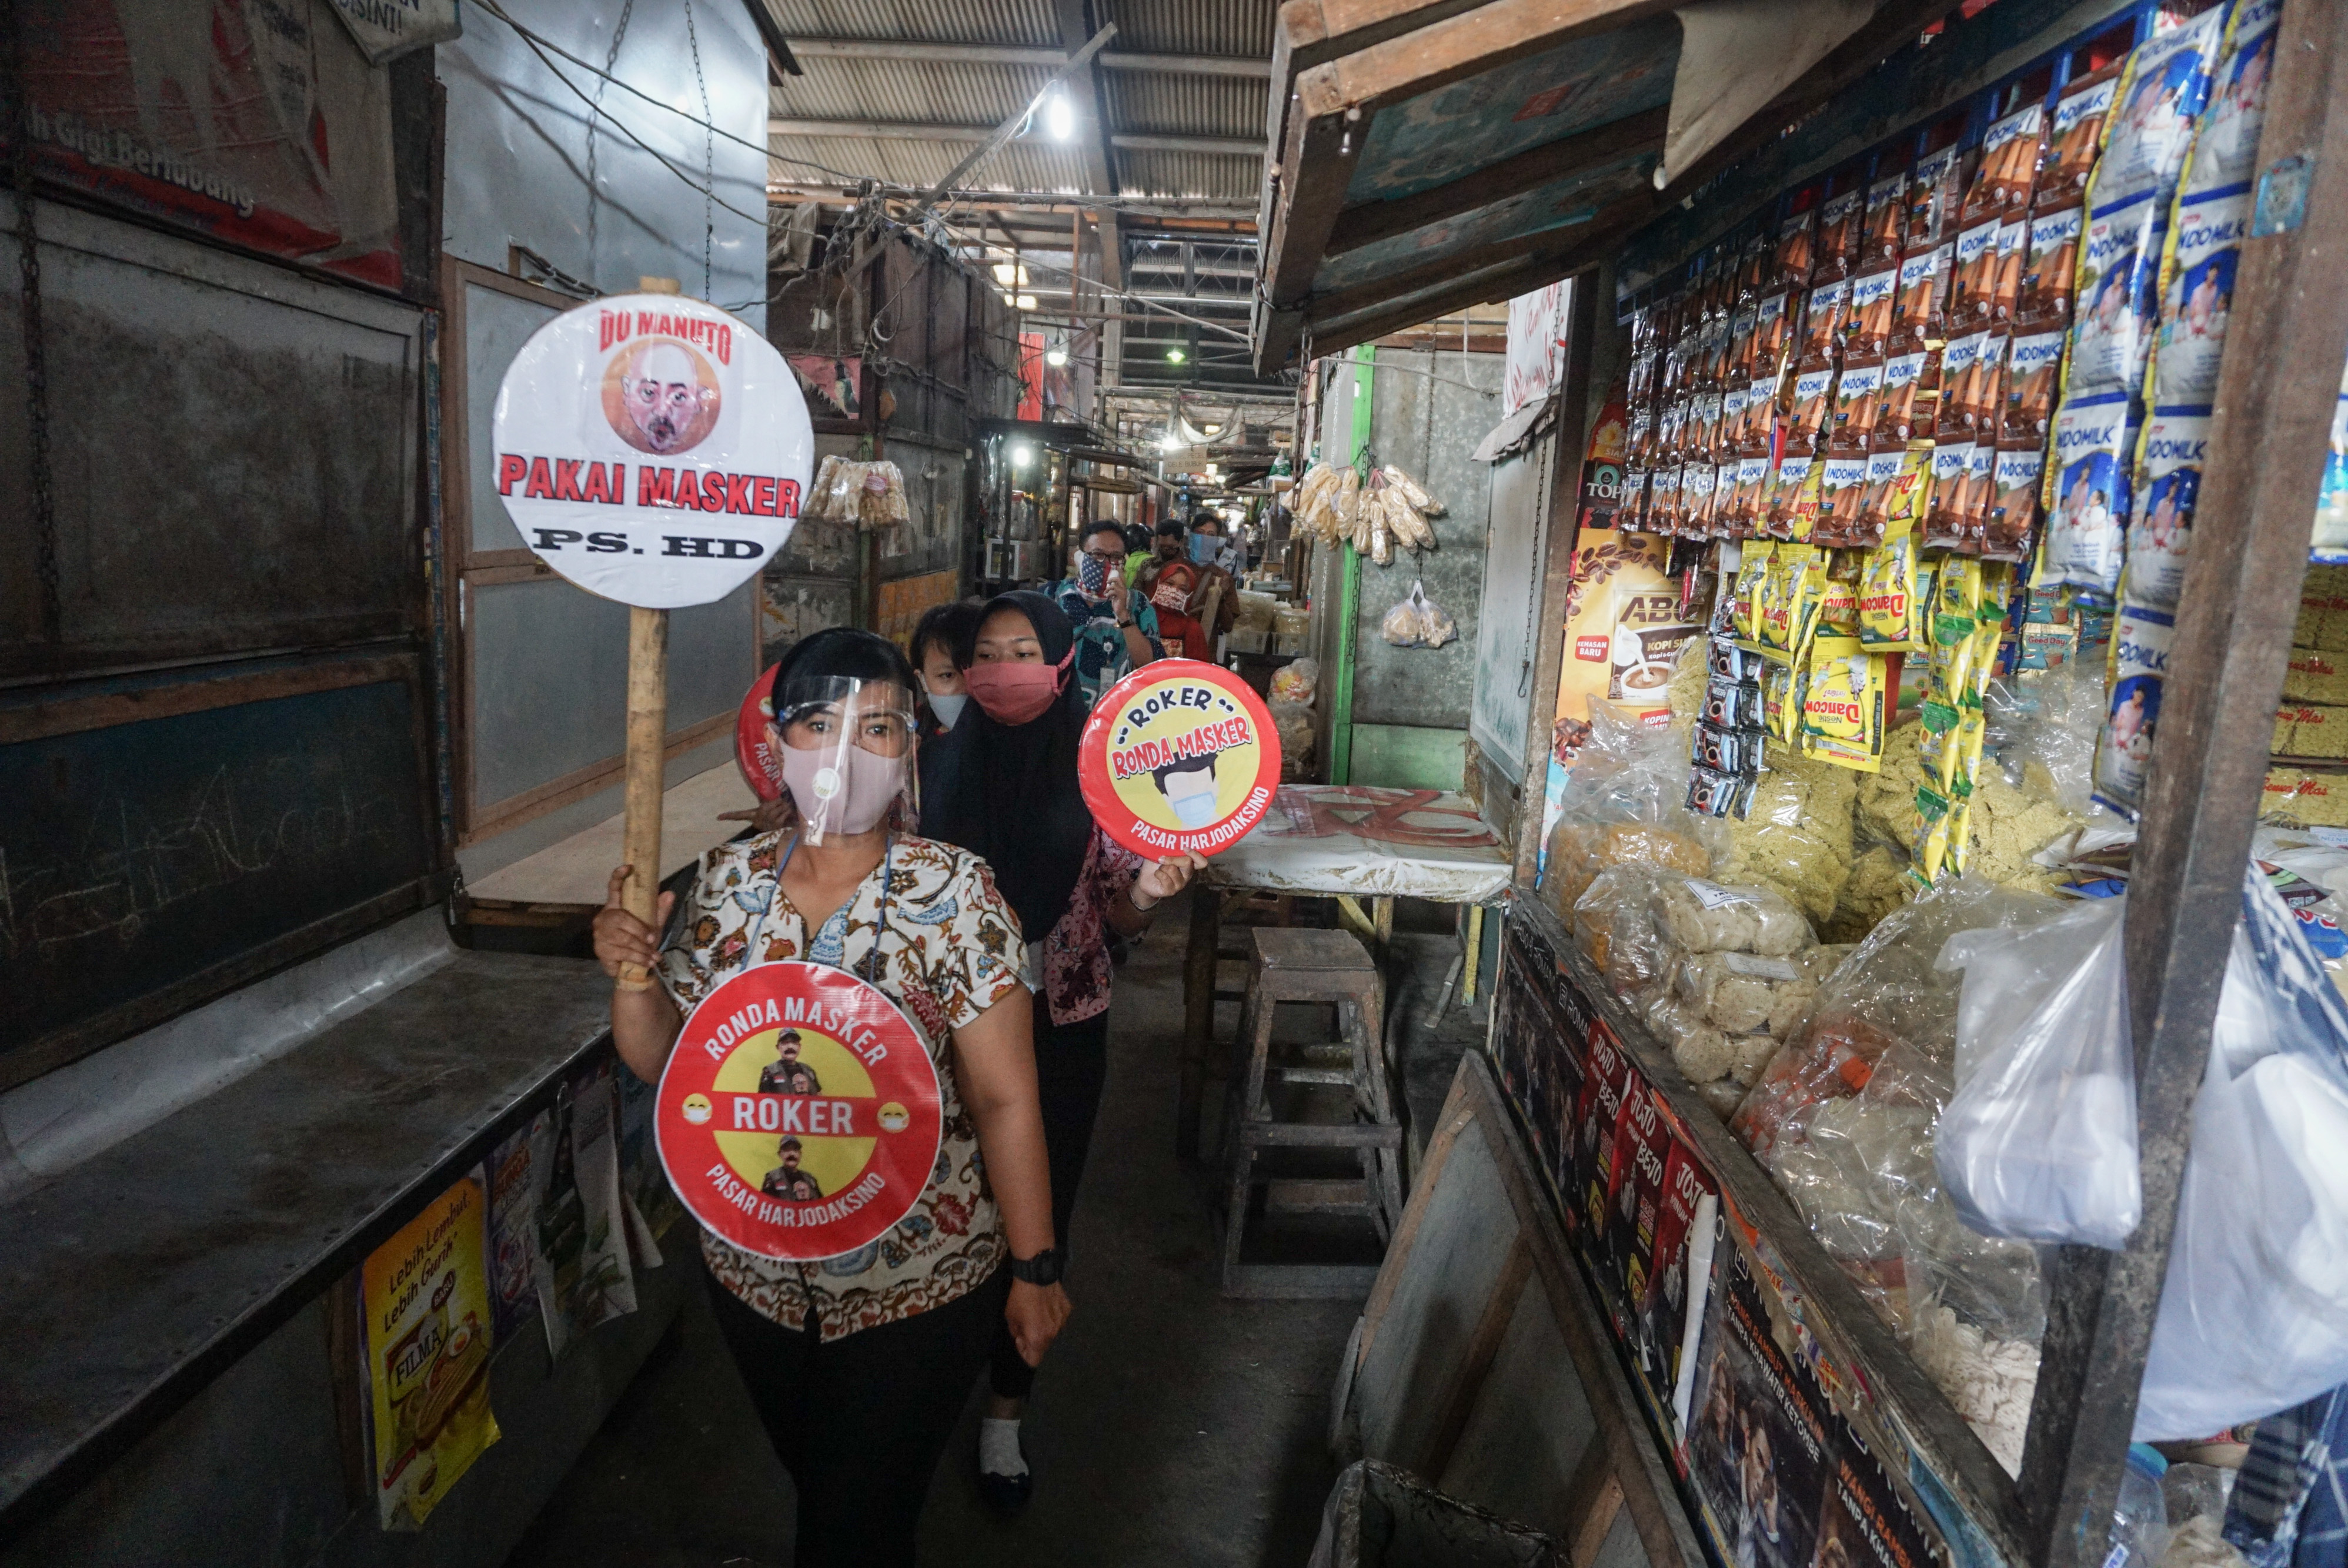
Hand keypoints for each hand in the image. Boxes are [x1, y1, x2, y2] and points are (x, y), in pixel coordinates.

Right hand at [592, 865, 675, 979]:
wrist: (631, 969)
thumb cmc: (641, 942)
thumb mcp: (653, 926)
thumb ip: (660, 911)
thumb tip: (670, 893)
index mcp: (615, 907)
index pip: (613, 889)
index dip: (618, 877)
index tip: (628, 867)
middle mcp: (604, 918)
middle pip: (620, 918)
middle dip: (639, 929)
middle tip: (653, 938)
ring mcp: (600, 935)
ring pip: (623, 938)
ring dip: (641, 948)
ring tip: (653, 955)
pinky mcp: (601, 950)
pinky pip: (621, 952)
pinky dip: (638, 958)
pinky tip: (647, 962)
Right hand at [716, 796, 796, 833]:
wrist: (781, 834)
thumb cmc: (773, 820)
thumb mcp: (765, 812)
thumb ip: (764, 803)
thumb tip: (758, 797)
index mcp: (753, 815)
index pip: (738, 815)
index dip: (728, 816)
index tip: (718, 817)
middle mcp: (758, 819)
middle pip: (767, 804)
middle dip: (777, 802)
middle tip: (781, 802)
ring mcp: (767, 822)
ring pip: (777, 807)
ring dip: (784, 805)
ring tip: (785, 807)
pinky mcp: (777, 825)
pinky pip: (784, 812)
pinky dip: (788, 811)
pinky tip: (788, 812)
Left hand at [1004, 1279, 1071, 1366]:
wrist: (1036, 1274)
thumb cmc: (1020, 1297)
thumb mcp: (1010, 1317)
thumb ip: (1016, 1333)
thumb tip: (1021, 1337)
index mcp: (1038, 1338)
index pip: (1034, 1361)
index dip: (1024, 1353)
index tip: (1020, 1340)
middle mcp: (1053, 1333)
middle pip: (1044, 1347)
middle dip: (1034, 1340)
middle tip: (1026, 1325)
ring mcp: (1063, 1321)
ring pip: (1052, 1332)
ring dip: (1044, 1328)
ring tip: (1036, 1313)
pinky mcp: (1068, 1309)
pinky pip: (1058, 1319)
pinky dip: (1052, 1316)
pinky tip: (1045, 1304)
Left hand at [1131, 849, 1206, 909]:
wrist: (1145, 879)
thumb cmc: (1156, 864)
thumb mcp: (1163, 852)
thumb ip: (1170, 847)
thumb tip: (1171, 836)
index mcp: (1189, 864)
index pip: (1202, 862)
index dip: (1196, 854)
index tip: (1185, 848)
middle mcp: (1187, 874)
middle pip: (1188, 862)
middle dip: (1172, 858)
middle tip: (1161, 858)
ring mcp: (1180, 884)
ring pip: (1173, 869)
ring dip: (1162, 866)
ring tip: (1160, 868)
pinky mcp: (1171, 890)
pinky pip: (1165, 877)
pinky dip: (1158, 873)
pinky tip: (1157, 874)